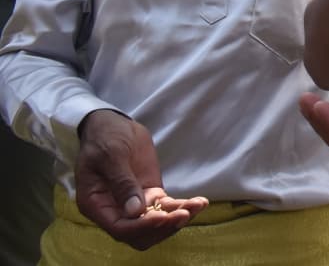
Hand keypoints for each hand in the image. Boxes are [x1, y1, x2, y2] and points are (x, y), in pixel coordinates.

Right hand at [75, 109, 208, 249]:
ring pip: (157, 224)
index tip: (161, 217)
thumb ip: (122, 182)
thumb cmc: (105, 138)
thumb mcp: (111, 155)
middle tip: (183, 214)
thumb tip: (135, 211)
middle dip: (163, 227)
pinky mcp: (151, 194)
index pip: (120, 228)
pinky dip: (183, 207)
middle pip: (140, 234)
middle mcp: (115, 210)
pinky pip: (167, 207)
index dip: (141, 227)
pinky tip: (200, 202)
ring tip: (197, 206)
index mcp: (97, 205)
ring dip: (177, 219)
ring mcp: (135, 203)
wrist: (113, 125)